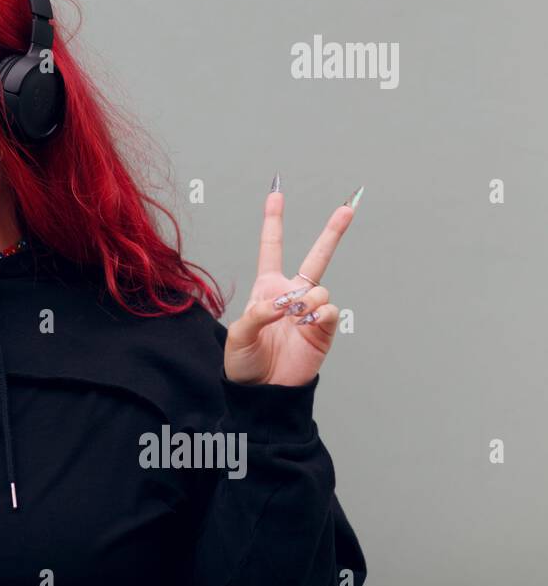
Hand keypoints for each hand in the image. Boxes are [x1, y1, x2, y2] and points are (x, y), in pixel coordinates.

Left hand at [223, 183, 360, 386]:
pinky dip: (318, 315)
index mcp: (267, 288)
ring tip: (293, 319)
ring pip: (320, 289)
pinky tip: (307, 324)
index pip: (272, 248)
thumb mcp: (238, 335)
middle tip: (349, 207)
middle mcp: (292, 295)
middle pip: (317, 257)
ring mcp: (310, 312)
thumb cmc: (244, 362)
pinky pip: (329, 311)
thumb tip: (282, 303)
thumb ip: (256, 313)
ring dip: (306, 301)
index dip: (274, 222)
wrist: (264, 391)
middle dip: (333, 232)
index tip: (277, 193)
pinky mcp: (324, 330)